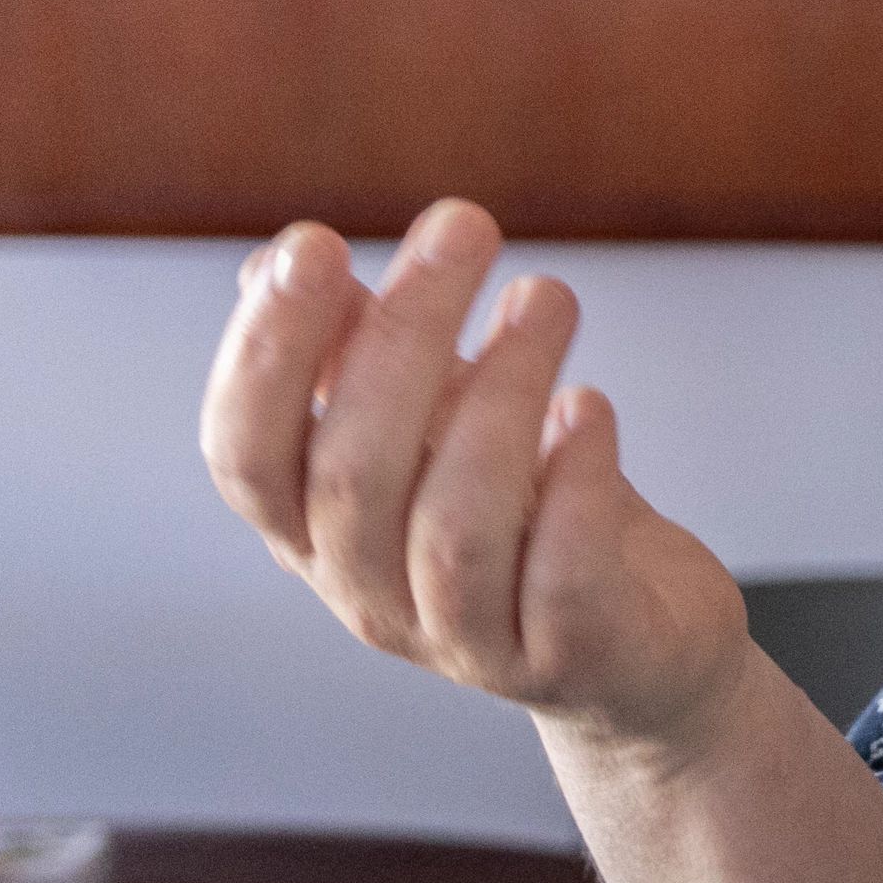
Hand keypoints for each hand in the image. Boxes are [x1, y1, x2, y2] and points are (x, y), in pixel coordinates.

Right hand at [198, 199, 754, 753]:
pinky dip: (573, 484)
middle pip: (353, 472)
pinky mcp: (570, 658)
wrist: (640, 650)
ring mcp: (465, 638)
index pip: (243, 454)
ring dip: (500, 393)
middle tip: (464, 224)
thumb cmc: (522, 519)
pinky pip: (560, 575)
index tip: (312, 242)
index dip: (263, 352)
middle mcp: (368, 596)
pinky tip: (591, 408)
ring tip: (546, 298)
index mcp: (312, 533)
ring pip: (454, 522)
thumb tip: (274, 258)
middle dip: (404, 334)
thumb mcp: (434, 428)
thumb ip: (358, 356)